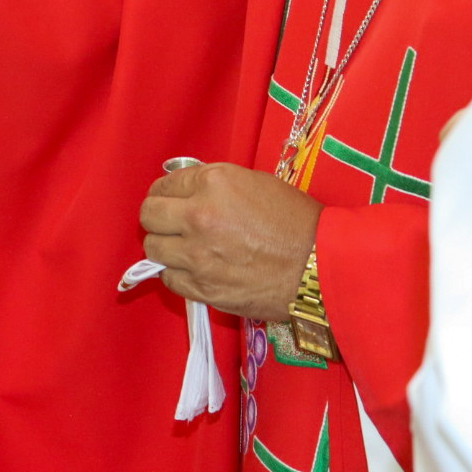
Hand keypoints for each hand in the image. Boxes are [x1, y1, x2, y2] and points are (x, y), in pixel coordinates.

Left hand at [138, 162, 322, 319]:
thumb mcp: (254, 183)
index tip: (172, 200)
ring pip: (153, 248)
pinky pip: (169, 279)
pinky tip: (194, 270)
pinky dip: (177, 274)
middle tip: (170, 223)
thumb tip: (187, 192)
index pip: (165, 185)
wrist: (322, 266)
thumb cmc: (296, 221)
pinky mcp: (204, 288)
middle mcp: (199, 216)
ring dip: (165, 246)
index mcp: (213, 183)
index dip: (167, 193)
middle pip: (149, 215)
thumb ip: (214, 185)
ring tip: (183, 247)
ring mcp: (198, 255)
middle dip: (158, 217)